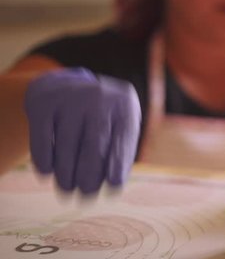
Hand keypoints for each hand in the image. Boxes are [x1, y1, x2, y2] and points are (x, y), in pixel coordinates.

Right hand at [24, 68, 140, 193]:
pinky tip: (46, 173)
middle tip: (86, 196)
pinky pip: (43, 140)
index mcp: (124, 105)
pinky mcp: (44, 104)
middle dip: (90, 176)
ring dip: (66, 174)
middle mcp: (99, 98)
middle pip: (94, 146)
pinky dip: (44, 160)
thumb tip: (115, 184)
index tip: (113, 186)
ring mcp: (71, 98)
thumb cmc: (101, 116)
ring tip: (67, 189)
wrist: (66, 86)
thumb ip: (121, 149)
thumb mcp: (118, 123)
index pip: (123, 139)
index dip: (117, 164)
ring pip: (67, 146)